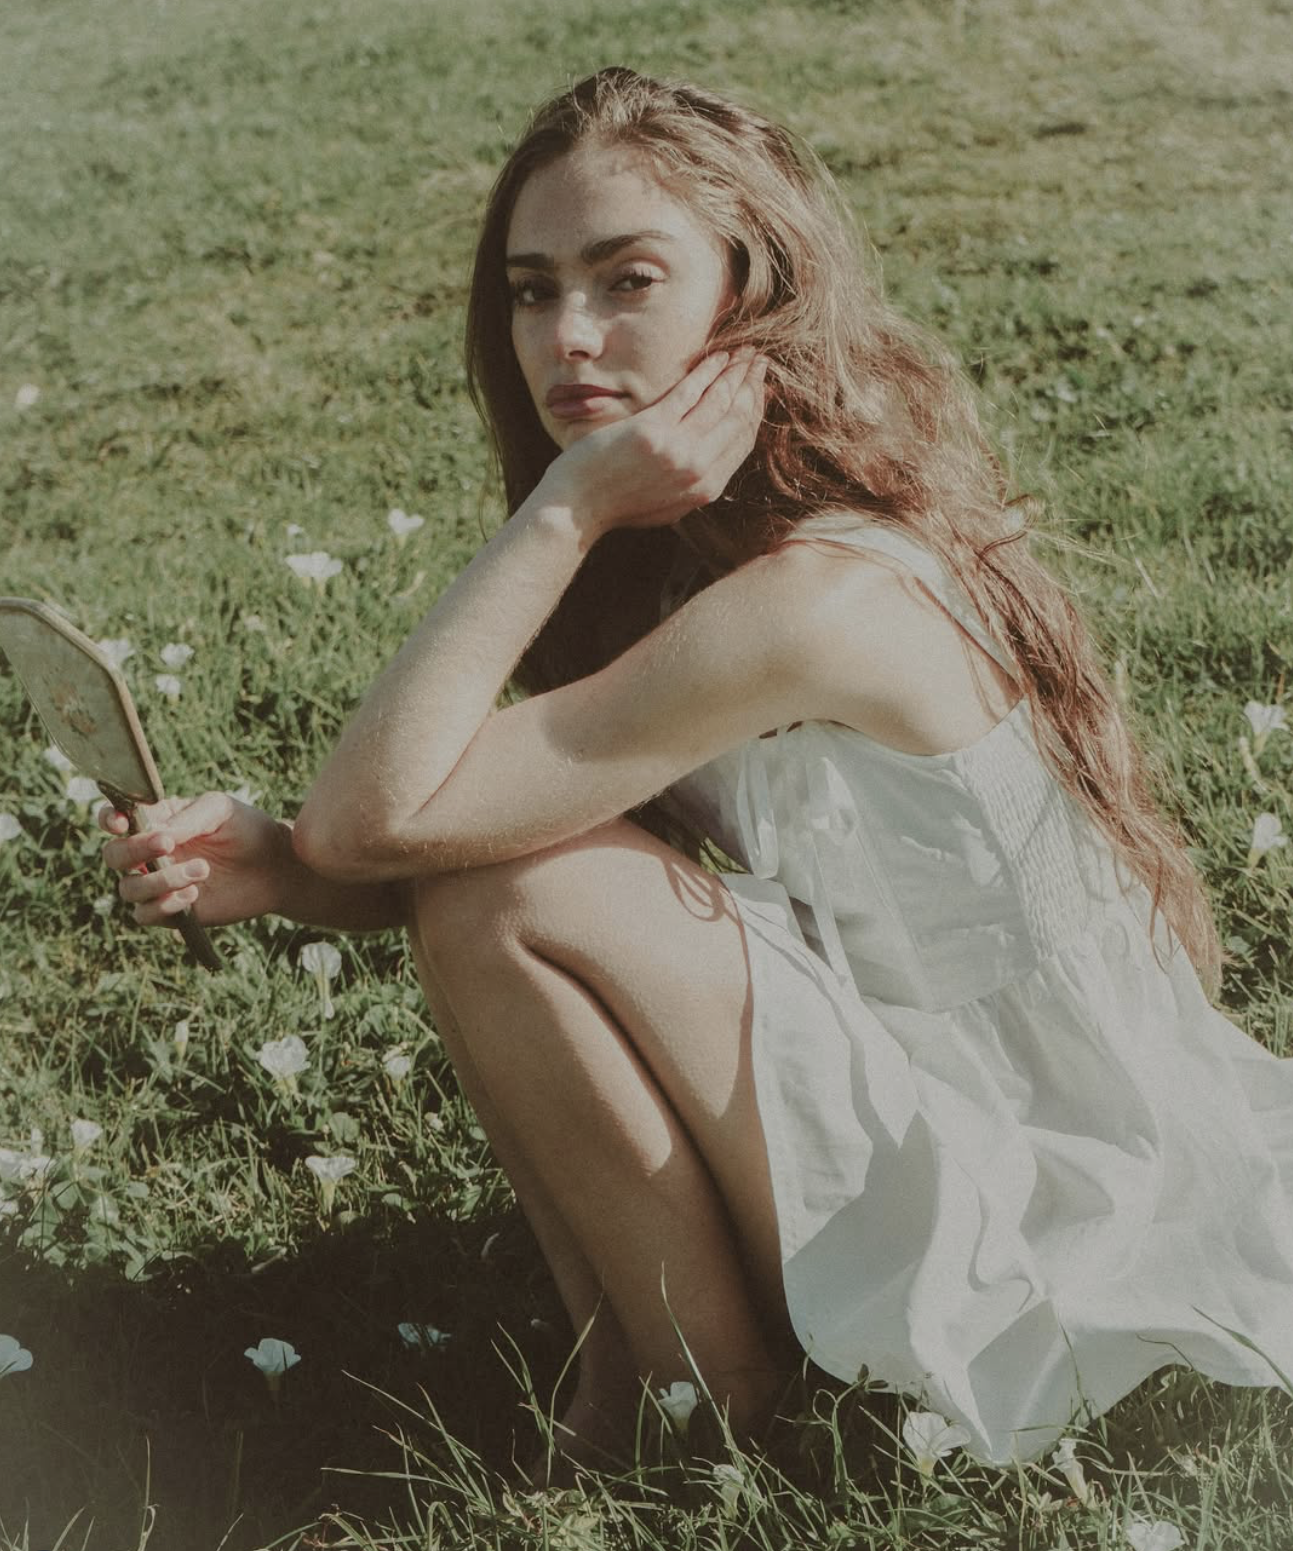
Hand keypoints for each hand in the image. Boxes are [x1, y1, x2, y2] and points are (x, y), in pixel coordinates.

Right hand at [98, 792, 290, 927]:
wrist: (276, 867)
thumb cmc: (246, 830)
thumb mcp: (220, 810)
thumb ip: (187, 817)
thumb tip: (157, 834)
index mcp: (155, 821)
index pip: (114, 820)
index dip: (109, 820)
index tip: (122, 822)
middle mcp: (148, 854)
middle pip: (114, 856)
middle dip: (134, 850)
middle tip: (168, 843)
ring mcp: (157, 883)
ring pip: (129, 888)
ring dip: (160, 879)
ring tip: (202, 869)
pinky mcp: (170, 911)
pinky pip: (146, 915)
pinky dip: (163, 906)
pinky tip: (193, 894)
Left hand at [535, 347, 767, 536]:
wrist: (578, 508)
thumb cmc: (617, 505)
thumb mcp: (668, 505)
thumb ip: (694, 484)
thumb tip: (713, 463)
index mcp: (706, 489)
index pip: (743, 441)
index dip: (756, 411)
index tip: (761, 389)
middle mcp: (699, 469)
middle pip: (738, 418)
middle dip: (753, 385)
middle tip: (760, 362)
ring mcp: (678, 448)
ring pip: (720, 401)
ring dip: (735, 372)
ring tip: (745, 353)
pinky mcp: (654, 429)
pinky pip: (691, 392)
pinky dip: (707, 371)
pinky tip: (717, 356)